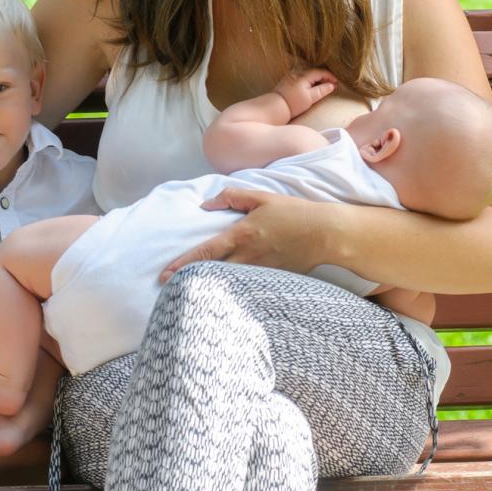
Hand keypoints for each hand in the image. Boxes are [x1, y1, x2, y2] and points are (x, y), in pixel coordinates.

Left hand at [159, 189, 331, 283]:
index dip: (183, 263)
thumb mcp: (262, 197)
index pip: (206, 252)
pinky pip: (245, 286)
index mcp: (242, 235)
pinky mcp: (271, 279)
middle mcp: (248, 257)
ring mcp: (260, 271)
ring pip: (227, 283)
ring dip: (208, 286)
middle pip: (211, 273)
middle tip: (168, 288)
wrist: (326, 234)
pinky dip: (230, 289)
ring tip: (189, 291)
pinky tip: (221, 293)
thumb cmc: (293, 213)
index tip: (165, 273)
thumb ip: (232, 197)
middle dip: (189, 281)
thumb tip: (206, 205)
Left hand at [276, 68, 337, 118]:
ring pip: (308, 73)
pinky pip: (302, 75)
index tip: (336, 83)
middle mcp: (297, 72)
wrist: (275, 106)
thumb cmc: (293, 103)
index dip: (330, 76)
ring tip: (323, 85)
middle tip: (331, 84)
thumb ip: (322, 90)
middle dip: (324, 76)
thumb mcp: (310, 98)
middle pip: (314, 71)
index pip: (320, 72)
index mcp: (304, 75)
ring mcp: (291, 75)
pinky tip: (311, 86)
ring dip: (316, 78)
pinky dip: (309, 79)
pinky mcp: (287, 80)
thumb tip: (332, 85)